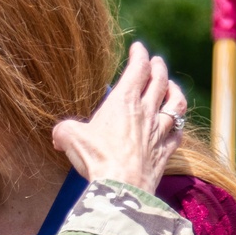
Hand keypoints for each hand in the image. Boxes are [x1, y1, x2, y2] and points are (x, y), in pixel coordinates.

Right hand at [52, 41, 186, 193]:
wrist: (121, 186)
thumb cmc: (96, 157)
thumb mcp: (69, 137)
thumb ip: (64, 130)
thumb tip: (58, 135)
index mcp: (123, 101)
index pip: (137, 69)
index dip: (139, 55)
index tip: (138, 47)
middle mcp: (146, 112)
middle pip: (160, 81)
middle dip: (158, 68)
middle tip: (156, 61)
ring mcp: (159, 131)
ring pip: (176, 104)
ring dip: (175, 91)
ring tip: (172, 86)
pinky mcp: (165, 152)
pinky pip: (177, 133)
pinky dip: (177, 125)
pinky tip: (175, 125)